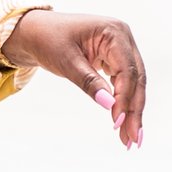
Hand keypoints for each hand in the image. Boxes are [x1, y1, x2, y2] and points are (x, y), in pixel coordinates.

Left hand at [1, 8, 146, 147]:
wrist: (35, 32)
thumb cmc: (48, 40)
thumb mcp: (66, 61)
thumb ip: (89, 82)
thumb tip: (109, 105)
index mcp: (114, 31)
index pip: (127, 70)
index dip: (124, 98)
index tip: (118, 123)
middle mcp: (123, 37)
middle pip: (136, 79)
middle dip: (134, 110)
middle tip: (133, 140)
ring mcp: (121, 47)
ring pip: (133, 84)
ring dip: (131, 111)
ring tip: (129, 139)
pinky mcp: (115, 59)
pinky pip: (124, 83)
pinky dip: (122, 103)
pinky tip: (122, 122)